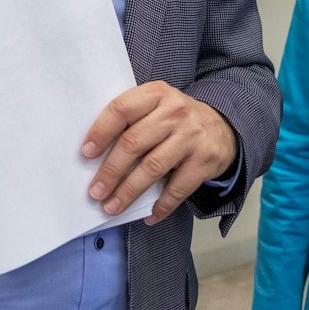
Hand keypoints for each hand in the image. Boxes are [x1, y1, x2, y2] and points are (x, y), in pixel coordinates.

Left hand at [81, 81, 236, 223]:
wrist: (222, 127)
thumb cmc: (176, 120)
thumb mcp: (157, 106)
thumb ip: (132, 119)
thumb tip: (95, 154)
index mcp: (156, 94)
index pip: (121, 110)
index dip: (100, 132)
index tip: (86, 154)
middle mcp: (174, 112)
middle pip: (134, 143)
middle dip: (110, 171)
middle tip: (95, 191)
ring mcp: (191, 136)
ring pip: (152, 167)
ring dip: (128, 191)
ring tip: (111, 206)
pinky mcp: (204, 161)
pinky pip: (178, 188)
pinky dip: (162, 205)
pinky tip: (149, 216)